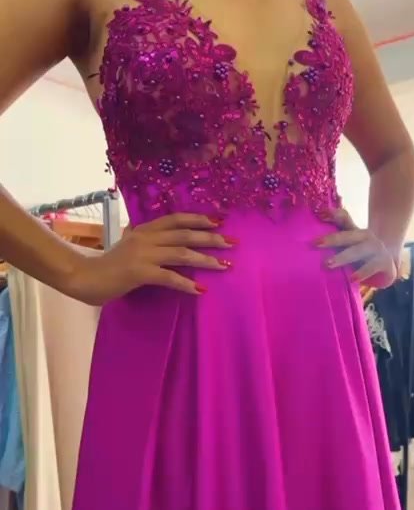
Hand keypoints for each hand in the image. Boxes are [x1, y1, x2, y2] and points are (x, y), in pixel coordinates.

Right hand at [64, 214, 235, 305]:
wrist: (85, 277)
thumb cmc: (108, 267)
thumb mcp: (129, 247)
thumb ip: (148, 243)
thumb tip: (170, 246)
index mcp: (144, 230)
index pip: (176, 219)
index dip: (198, 219)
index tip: (219, 221)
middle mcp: (146, 238)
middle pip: (184, 234)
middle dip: (210, 237)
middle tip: (231, 243)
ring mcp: (143, 254)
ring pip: (181, 253)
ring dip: (205, 259)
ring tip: (223, 265)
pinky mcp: (139, 273)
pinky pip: (169, 277)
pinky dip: (186, 283)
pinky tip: (199, 290)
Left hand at [317, 208, 397, 288]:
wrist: (388, 269)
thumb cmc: (363, 258)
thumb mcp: (349, 249)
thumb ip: (335, 242)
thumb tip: (314, 232)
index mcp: (355, 232)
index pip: (343, 219)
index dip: (333, 215)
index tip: (320, 213)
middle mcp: (366, 237)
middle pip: (348, 235)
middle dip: (332, 239)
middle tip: (316, 243)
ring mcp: (377, 248)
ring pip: (358, 251)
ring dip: (343, 257)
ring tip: (328, 264)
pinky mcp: (385, 262)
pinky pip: (372, 267)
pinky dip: (362, 272)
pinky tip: (352, 279)